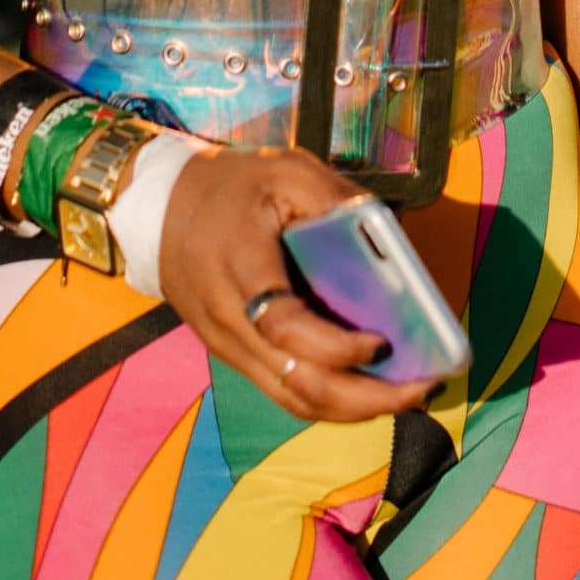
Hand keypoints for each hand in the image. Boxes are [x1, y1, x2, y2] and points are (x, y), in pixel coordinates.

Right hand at [157, 145, 435, 426]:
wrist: (157, 210)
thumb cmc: (229, 187)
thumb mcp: (284, 169)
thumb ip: (335, 198)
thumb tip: (389, 234)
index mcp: (241, 268)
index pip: (285, 325)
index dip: (335, 345)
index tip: (383, 341)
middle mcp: (231, 321)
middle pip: (296, 383)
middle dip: (364, 399)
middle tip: (422, 388)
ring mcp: (229, 346)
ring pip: (292, 399)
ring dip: (352, 409)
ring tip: (407, 396)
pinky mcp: (234, 355)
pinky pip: (283, 390)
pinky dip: (329, 399)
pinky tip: (368, 390)